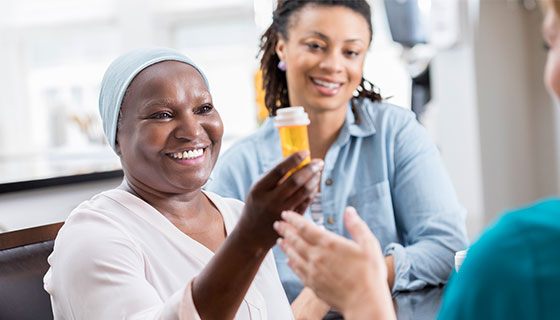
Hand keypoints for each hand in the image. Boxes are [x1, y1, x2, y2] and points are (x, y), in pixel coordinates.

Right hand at [239, 150, 322, 249]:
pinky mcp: (292, 220)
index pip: (279, 170)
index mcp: (259, 189)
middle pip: (295, 181)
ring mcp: (282, 212)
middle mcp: (270, 201)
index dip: (294, 159)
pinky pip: (307, 202)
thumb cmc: (256, 206)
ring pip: (304, 191)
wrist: (252, 235)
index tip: (306, 152)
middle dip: (310, 168)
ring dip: (314, 179)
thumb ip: (273, 177)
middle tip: (319, 161)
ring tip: (317, 171)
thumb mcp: (257, 190)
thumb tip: (296, 159)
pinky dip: (313, 191)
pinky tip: (314, 184)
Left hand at [274, 207, 395, 319]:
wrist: (364, 302)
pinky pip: (298, 271)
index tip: (286, 214)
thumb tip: (349, 211)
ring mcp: (313, 271)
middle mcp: (317, 256)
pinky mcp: (313, 285)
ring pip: (293, 255)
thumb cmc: (369, 275)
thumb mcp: (369, 245)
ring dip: (285, 246)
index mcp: (329, 244)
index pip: (305, 227)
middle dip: (285, 230)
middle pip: (295, 240)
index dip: (293, 219)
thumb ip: (357, 226)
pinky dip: (291, 264)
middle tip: (277, 224)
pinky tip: (289, 261)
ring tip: (279, 241)